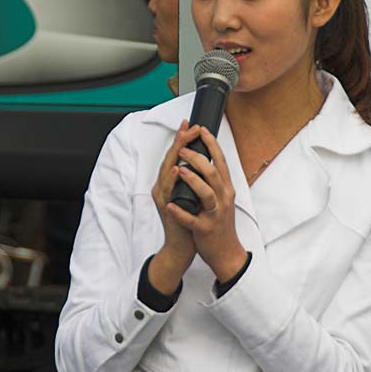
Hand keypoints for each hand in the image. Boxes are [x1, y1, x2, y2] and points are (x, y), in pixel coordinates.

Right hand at [147, 120, 197, 292]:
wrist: (183, 246)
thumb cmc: (190, 220)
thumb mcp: (194, 195)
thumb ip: (195, 179)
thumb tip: (206, 161)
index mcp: (172, 182)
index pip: (177, 155)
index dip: (184, 140)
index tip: (194, 125)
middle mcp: (164, 186)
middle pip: (170, 158)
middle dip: (180, 141)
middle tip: (189, 126)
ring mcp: (164, 196)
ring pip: (166, 171)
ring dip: (174, 154)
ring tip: (183, 140)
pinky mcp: (166, 208)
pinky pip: (168, 191)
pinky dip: (172, 179)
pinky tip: (177, 168)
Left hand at [165, 126, 246, 282]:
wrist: (226, 253)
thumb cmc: (220, 224)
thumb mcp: (222, 199)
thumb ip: (215, 181)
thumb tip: (204, 159)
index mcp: (226, 189)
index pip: (220, 162)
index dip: (211, 144)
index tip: (201, 129)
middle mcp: (223, 199)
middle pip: (213, 173)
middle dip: (197, 158)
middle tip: (182, 146)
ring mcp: (215, 215)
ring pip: (206, 193)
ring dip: (192, 180)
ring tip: (178, 169)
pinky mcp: (205, 230)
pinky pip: (192, 220)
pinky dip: (181, 213)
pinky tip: (170, 206)